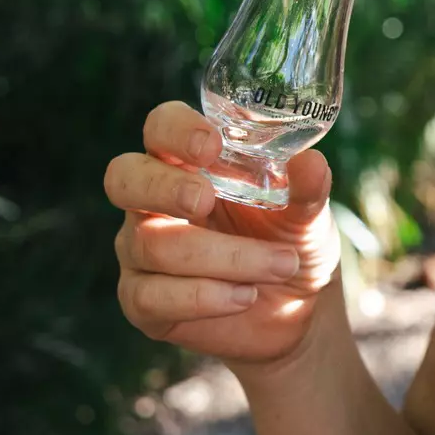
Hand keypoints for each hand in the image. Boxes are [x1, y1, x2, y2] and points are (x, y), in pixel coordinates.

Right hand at [107, 100, 343, 370]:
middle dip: (164, 188)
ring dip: (223, 257)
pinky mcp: (141, 299)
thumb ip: (308, 186)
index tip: (211, 146)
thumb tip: (310, 162)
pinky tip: (244, 296)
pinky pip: (149, 296)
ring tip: (280, 265)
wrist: (297, 307)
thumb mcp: (307, 213)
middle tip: (205, 200)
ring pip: (152, 244)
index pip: (161, 128)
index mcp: (188, 162)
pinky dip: (203, 296)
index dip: (176, 131)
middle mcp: (152, 200)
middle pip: (124, 178)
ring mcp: (139, 249)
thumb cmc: (290, 240)